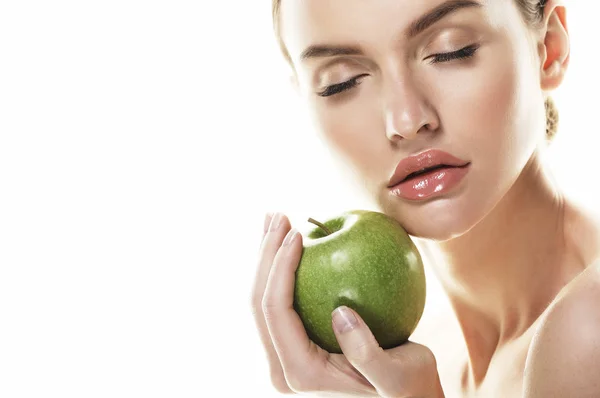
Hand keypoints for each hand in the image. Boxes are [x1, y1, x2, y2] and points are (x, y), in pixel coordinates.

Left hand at [250, 212, 444, 397]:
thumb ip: (368, 355)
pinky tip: (292, 242)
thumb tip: (341, 313)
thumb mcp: (398, 379)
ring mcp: (287, 354)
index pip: (276, 310)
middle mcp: (283, 365)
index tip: (297, 232)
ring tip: (275, 219)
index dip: (280, 267)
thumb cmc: (407, 389)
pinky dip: (282, 267)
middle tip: (277, 214)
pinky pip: (282, 299)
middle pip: (259, 301)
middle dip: (265, 254)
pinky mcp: (296, 342)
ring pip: (265, 298)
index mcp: (299, 372)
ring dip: (268, 257)